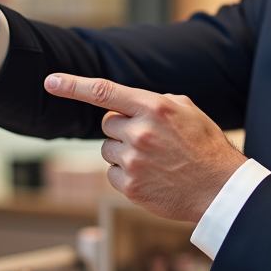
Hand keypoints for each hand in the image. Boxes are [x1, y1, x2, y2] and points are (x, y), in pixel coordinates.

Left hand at [44, 74, 246, 222]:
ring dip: (124, 151)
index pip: (104, 91)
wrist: (220, 189)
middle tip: (149, 138)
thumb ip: (156, 101)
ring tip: (154, 160)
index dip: (72, 85)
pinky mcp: (129, 186)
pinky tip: (151, 176)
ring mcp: (133, 161)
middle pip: (107, 123)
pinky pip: (111, 172)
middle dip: (122, 127)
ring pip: (107, 149)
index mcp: (154, 107)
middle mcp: (140, 132)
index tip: (50, 81)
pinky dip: (126, 174)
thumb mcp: (188, 111)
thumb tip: (131, 103)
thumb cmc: (206, 147)